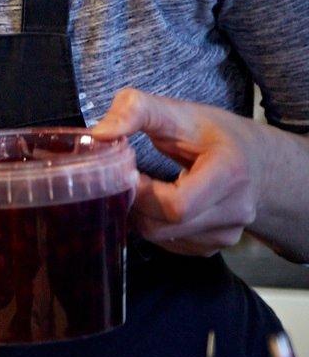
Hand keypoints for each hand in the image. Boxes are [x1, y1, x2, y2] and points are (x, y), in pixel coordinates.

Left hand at [89, 88, 263, 255]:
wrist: (258, 162)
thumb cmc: (212, 134)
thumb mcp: (178, 111)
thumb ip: (136, 111)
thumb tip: (98, 134)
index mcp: (229, 174)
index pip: (175, 205)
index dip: (140, 193)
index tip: (123, 172)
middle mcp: (235, 210)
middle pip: (162, 226)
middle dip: (133, 204)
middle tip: (124, 180)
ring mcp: (227, 234)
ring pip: (162, 238)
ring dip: (139, 216)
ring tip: (139, 189)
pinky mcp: (214, 246)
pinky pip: (170, 245)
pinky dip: (153, 226)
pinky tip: (154, 205)